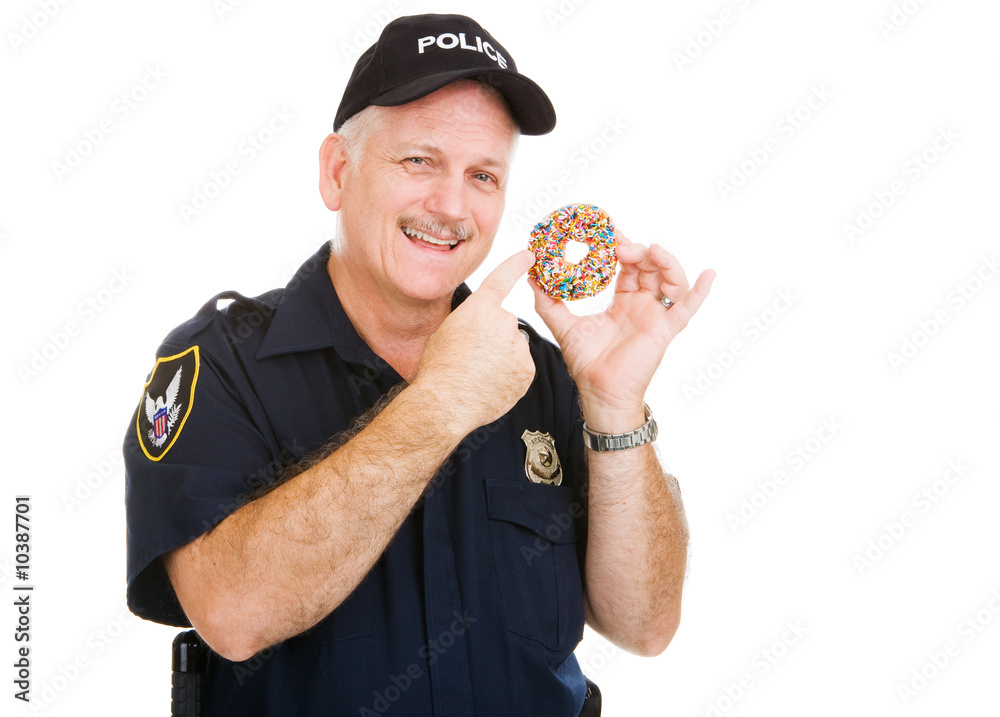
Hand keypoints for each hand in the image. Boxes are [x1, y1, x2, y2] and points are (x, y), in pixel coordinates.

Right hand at [414, 250, 536, 431]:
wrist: (445, 402)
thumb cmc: (438, 368)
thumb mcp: (446, 331)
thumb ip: (470, 321)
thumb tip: (480, 328)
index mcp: (480, 308)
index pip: (502, 279)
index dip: (516, 265)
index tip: (529, 256)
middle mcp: (504, 321)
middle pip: (504, 325)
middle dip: (494, 338)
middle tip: (473, 357)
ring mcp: (518, 346)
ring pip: (513, 348)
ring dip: (502, 358)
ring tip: (479, 374)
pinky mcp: (527, 370)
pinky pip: (520, 369)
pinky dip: (509, 376)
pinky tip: (490, 384)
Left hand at [530, 230, 714, 425]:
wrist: (598, 392)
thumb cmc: (587, 363)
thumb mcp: (564, 325)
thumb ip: (548, 301)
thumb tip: (532, 276)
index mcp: (623, 302)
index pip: (628, 266)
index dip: (622, 247)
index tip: (609, 232)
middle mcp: (643, 305)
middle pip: (650, 267)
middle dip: (638, 251)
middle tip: (620, 246)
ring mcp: (656, 316)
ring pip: (671, 280)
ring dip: (665, 262)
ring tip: (650, 250)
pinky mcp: (666, 330)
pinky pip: (688, 308)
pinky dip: (701, 291)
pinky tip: (709, 274)